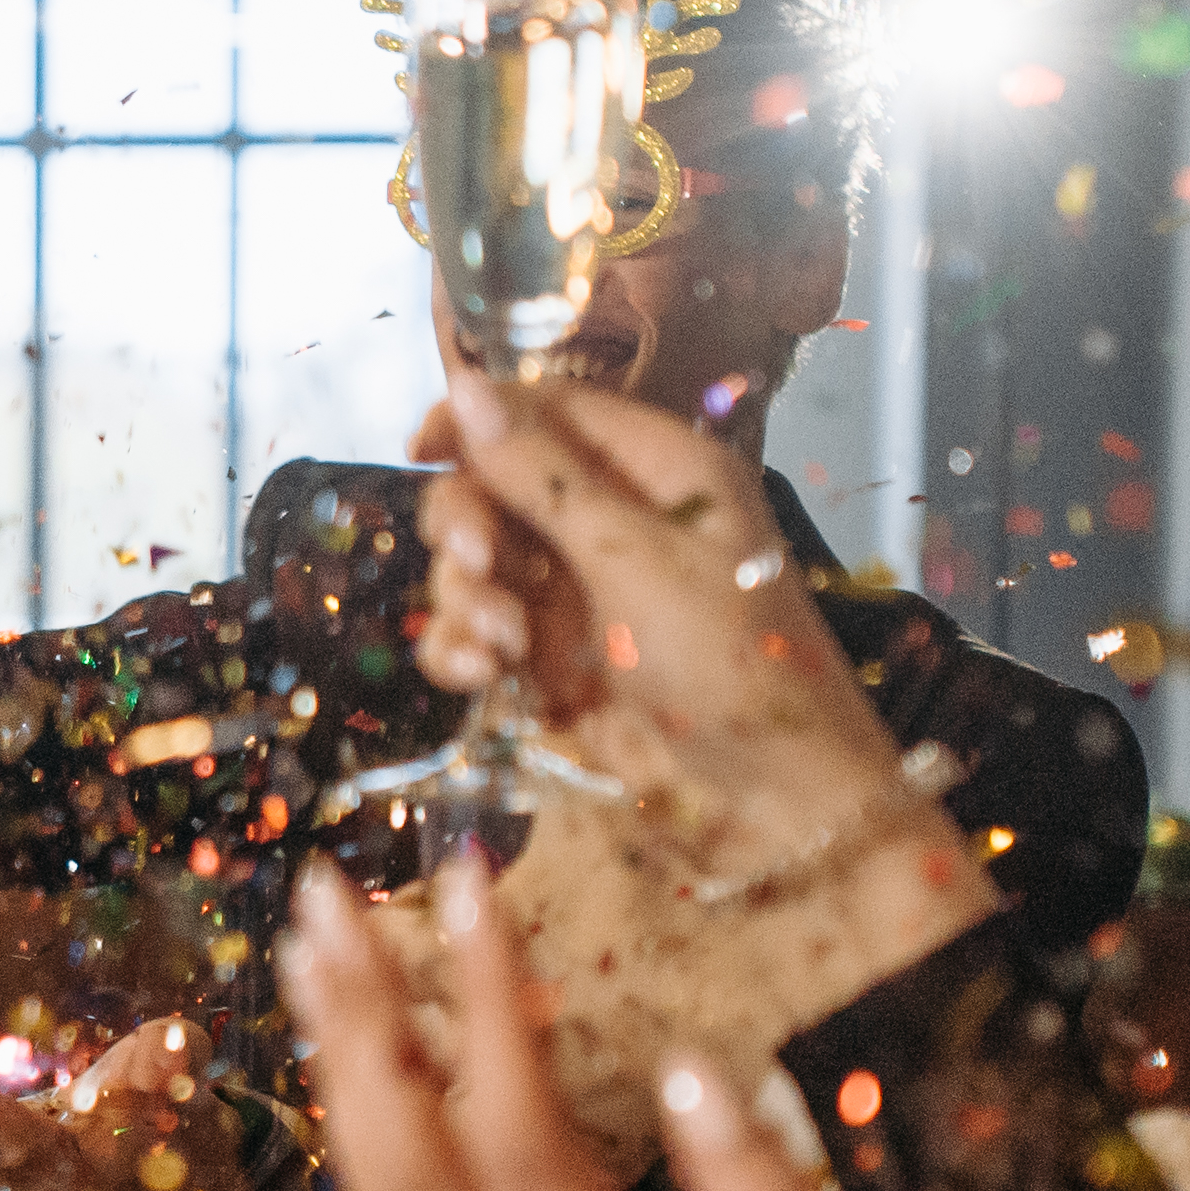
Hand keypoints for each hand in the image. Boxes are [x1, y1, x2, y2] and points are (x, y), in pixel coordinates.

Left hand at [283, 859, 986, 1190]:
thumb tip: (699, 1075)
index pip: (519, 1140)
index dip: (484, 1005)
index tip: (469, 882)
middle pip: (402, 1162)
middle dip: (354, 1018)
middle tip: (318, 889)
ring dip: (340, 1071)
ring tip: (311, 953)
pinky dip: (372, 1142)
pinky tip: (367, 1077)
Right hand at [415, 378, 936, 889]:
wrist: (768, 807)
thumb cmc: (729, 664)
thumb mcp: (633, 556)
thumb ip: (540, 474)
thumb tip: (466, 383)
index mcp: (657, 471)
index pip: (546, 411)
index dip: (477, 423)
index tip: (421, 448)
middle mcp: (614, 523)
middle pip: (495, 485)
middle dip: (470, 523)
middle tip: (477, 563)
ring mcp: (579, 597)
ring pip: (477, 564)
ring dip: (467, 597)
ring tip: (500, 648)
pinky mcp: (552, 665)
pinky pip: (478, 633)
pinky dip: (465, 649)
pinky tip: (482, 677)